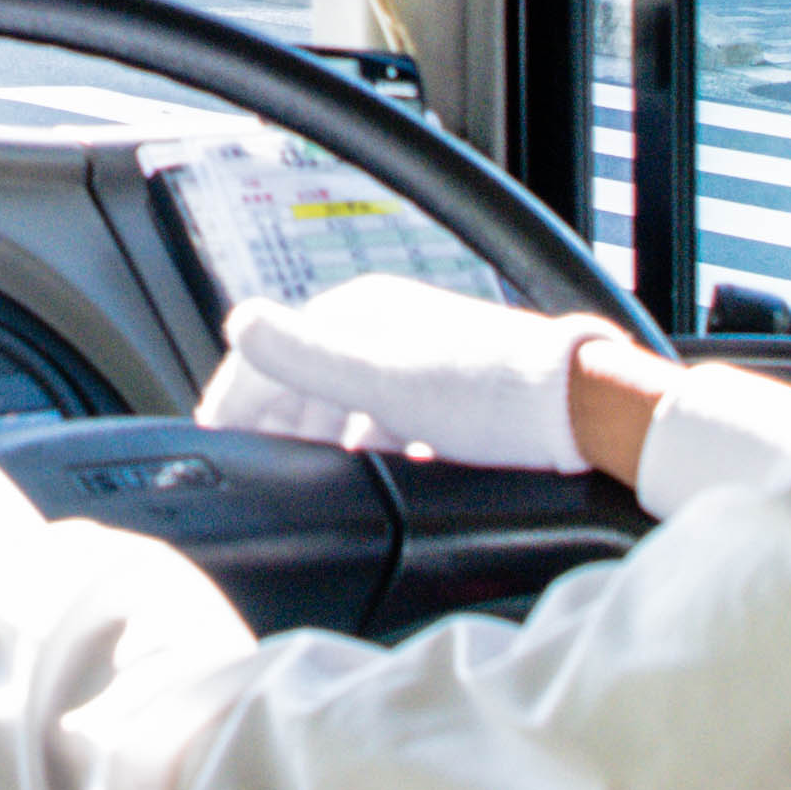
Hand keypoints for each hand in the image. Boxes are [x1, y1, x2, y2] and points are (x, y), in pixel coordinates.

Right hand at [194, 275, 601, 472]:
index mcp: (361, 311)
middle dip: (272, 420)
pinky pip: (383, 420)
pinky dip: (362, 448)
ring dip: (316, 438)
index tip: (211, 434)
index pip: (273, 345)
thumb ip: (303, 358)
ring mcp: (417, 360)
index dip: (236, 392)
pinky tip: (368, 477)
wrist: (579, 411)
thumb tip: (238, 323)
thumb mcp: (380, 380)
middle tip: (248, 465)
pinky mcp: (446, 395)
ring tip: (300, 476)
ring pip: (344, 401)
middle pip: (306, 376)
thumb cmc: (488, 396)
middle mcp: (386, 327)